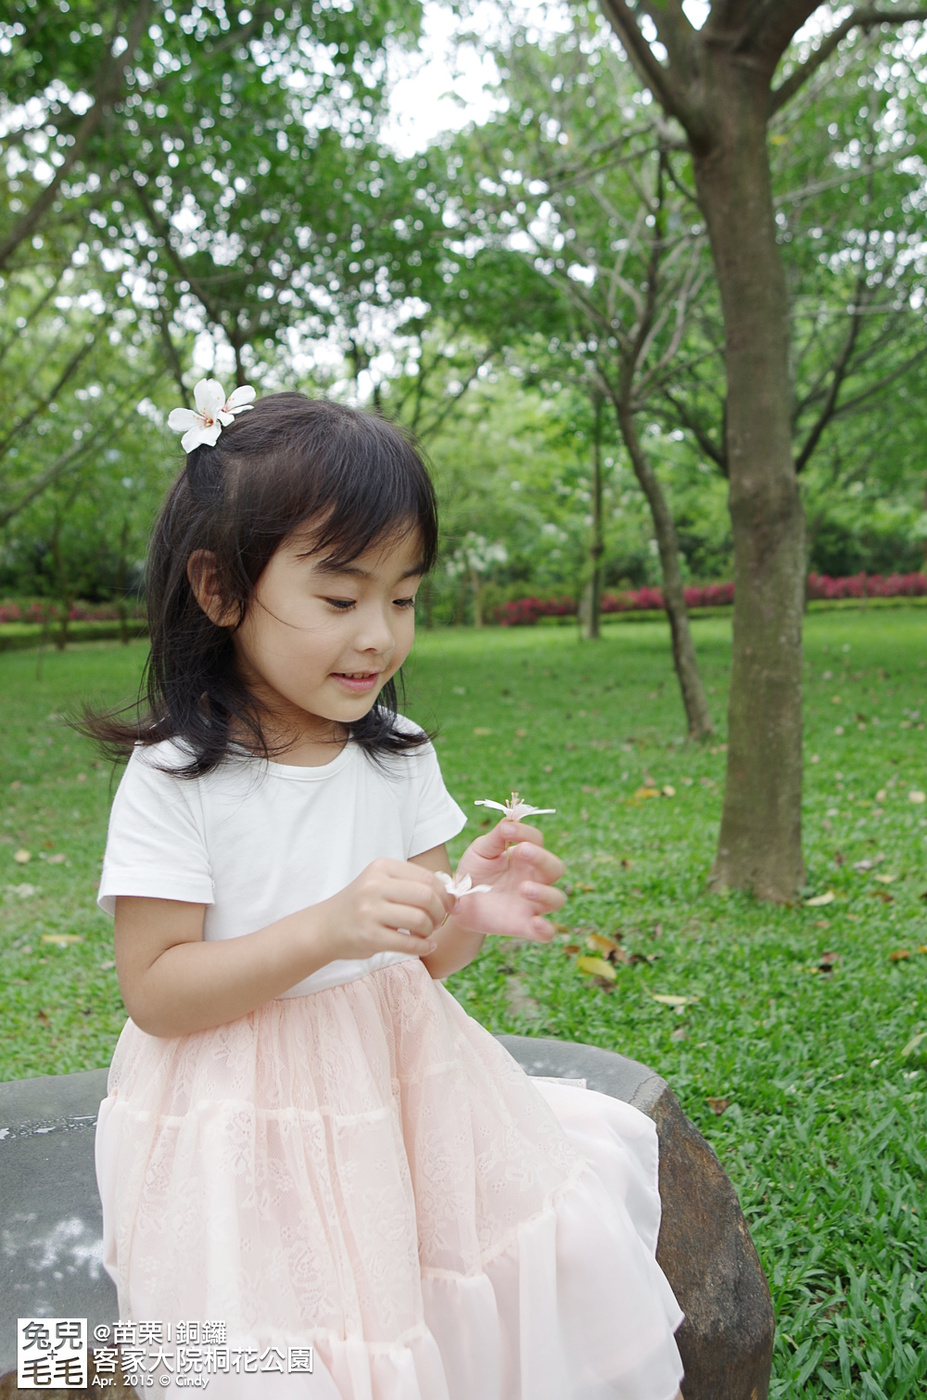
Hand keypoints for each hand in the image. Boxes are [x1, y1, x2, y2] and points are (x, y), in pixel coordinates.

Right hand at [321, 859, 454, 961]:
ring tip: (425, 933)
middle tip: (437, 922)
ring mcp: (370, 911)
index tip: (450, 906)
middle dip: (439, 912)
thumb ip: (412, 883)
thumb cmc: (363, 905)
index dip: (446, 894)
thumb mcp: (381, 883)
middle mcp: (374, 885)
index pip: (428, 877)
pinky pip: (409, 942)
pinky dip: (423, 946)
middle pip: (427, 896)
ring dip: (430, 930)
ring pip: (420, 919)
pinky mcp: (369, 936)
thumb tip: (454, 892)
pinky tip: (425, 946)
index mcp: (381, 867)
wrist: (325, 927)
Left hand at [450, 820, 564, 941]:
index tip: (507, 830)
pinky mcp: (525, 925)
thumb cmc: (474, 873)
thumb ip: (496, 837)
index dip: (526, 833)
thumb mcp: (480, 851)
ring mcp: (532, 903)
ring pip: (557, 899)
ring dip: (544, 892)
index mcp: (525, 857)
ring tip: (523, 888)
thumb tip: (510, 821)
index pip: (537, 840)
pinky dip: (546, 929)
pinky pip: (546, 932)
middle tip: (521, 851)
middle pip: (555, 867)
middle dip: (541, 858)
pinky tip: (536, 923)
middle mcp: (534, 879)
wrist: (458, 903)